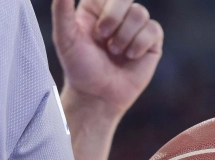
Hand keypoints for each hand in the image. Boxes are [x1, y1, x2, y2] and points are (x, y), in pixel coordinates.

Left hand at [52, 0, 163, 118]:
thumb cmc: (79, 69)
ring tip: (115, 53)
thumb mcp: (64, 38)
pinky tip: (130, 57)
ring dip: (124, 36)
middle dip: (113, 19)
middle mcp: (117, 15)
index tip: (95, 27)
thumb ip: (61, 10)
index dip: (104, 9)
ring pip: (140, 13)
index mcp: (96, 8)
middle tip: (103, 38)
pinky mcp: (151, 42)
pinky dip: (139, 44)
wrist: (97, 96)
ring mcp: (135, 28)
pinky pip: (153, 29)